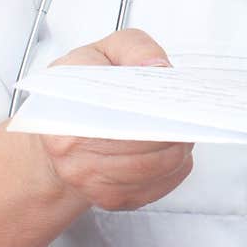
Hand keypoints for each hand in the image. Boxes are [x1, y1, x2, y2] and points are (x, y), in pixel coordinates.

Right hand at [35, 28, 193, 211]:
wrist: (58, 130)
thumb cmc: (80, 89)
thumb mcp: (102, 51)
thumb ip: (133, 48)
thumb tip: (156, 66)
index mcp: (64, 110)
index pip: (120, 115)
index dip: (155, 109)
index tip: (174, 100)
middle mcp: (71, 153)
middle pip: (144, 146)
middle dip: (175, 129)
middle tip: (189, 114)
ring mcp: (89, 181)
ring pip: (154, 169)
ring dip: (178, 150)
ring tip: (183, 129)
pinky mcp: (109, 198)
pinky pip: (156, 188)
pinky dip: (174, 169)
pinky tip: (173, 150)